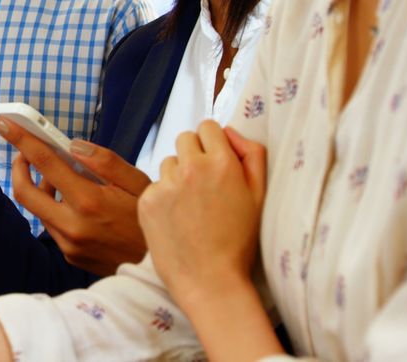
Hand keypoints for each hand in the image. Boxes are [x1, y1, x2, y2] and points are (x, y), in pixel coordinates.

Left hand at [0, 118, 150, 275]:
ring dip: (40, 190)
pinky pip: (52, 226)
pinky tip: (74, 203)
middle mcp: (73, 225)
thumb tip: (74, 146)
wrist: (160, 270)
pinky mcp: (70, 256)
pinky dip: (55, 209)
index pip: (45, 163)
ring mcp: (69, 244)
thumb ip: (104, 162)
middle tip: (26, 154)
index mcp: (89, 201)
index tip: (4, 124)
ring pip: (38, 210)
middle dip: (18, 168)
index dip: (22, 140)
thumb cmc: (153, 223)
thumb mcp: (139, 184)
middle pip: (24, 192)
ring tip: (61, 178)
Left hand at [137, 121, 266, 303]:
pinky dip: (163, 198)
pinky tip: (176, 219)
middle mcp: (191, 168)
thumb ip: (251, 153)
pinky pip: (154, 186)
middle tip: (203, 184)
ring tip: (191, 207)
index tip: (215, 161)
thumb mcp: (259, 195)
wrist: (210, 281)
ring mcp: (165, 184)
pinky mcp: (146, 201)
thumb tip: (230, 131)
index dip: (213, 143)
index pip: (208, 127)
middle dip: (193, 155)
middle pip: (184, 139)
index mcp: (222, 163)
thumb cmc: (239, 241)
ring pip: (168, 163)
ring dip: (177, 176)